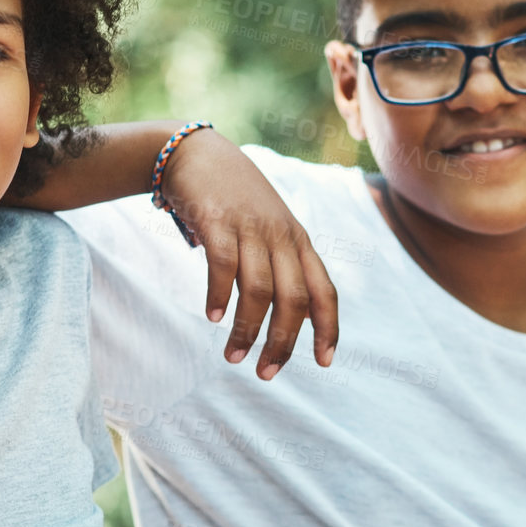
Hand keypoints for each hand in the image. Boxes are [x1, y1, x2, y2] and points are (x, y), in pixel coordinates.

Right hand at [159, 132, 338, 378]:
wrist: (197, 153)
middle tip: (266, 373)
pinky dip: (219, 296)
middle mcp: (281, 236)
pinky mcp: (218, 220)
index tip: (324, 363)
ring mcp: (251, 227)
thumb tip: (282, 315)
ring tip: (233, 356)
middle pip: (293, 299)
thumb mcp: (269, 227)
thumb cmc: (234, 198)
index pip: (324, 291)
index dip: (328, 328)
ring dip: (247, 330)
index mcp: (298, 241)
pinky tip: (212, 316)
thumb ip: (277, 264)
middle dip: (282, 342)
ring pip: (259, 290)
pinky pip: (224, 265)